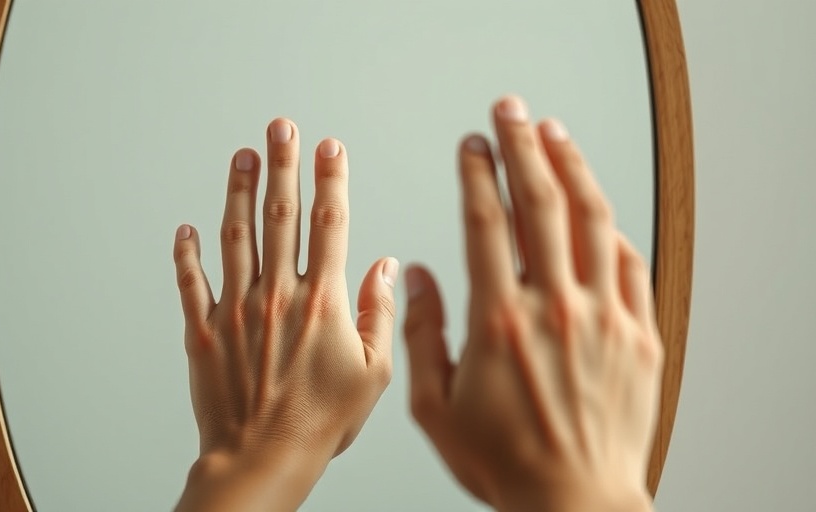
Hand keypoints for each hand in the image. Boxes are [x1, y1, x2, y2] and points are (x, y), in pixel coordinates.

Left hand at [172, 119, 397, 510]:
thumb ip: (380, 313)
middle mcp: (278, 295)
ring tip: (242, 156)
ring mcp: (236, 309)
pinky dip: (187, 253)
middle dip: (283, 165)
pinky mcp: (204, 330)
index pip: (330, 223)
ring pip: (235, 236)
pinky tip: (187, 229)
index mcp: (323, 302)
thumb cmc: (320, 423)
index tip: (329, 148)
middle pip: (281, 215)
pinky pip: (191, 282)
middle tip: (281, 128)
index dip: (330, 179)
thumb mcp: (374, 374)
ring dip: (239, 192)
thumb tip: (386, 267)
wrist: (261, 458)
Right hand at [403, 96, 662, 511]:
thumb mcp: (436, 408)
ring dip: (571, 167)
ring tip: (555, 133)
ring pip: (591, 219)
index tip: (471, 146)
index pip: (486, 223)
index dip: (477, 173)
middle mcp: (555, 309)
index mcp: (500, 322)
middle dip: (521, 146)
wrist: (576, 502)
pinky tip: (598, 207)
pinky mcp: (638, 334)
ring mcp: (604, 317)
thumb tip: (416, 277)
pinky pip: (630, 263)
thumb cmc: (507, 463)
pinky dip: (611, 227)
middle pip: (539, 203)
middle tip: (510, 112)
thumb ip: (422, 335)